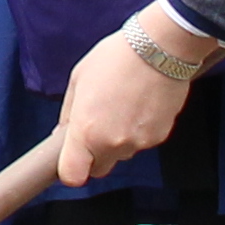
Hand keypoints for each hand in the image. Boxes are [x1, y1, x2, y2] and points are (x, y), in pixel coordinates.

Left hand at [55, 0, 210, 183]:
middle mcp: (112, 142)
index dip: (70, 170)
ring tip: (123, 106)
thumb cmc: (116, 58)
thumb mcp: (79, 79)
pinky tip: (140, 105)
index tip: (72, 159)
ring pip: (122, 154)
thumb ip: (69, 113)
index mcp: (86, 130)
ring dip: (119, 140)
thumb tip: (64, 133)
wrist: (159, 48)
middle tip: (98, 126)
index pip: (73, 175)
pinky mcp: (160, 136)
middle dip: (95, 154)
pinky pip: (142, 142)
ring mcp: (138, 142)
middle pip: (99, 168)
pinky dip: (139, 130)